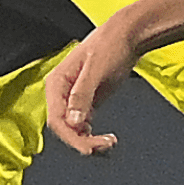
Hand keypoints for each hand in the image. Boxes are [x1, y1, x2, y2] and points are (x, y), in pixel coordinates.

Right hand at [45, 24, 139, 155]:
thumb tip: (73, 121)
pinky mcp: (87, 103)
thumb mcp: (96, 69)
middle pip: (64, 128)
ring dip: (89, 141)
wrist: (127, 36)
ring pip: (74, 130)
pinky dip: (93, 136)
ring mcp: (74, 99)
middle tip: (105, 146)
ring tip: (110, 142)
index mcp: (57, 83)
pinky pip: (84, 126)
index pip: (56, 119)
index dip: (70, 137)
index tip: (88, 148)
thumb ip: (82, 95)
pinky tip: (106, 139)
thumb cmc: (110, 45)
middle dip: (82, 140)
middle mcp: (62, 93)